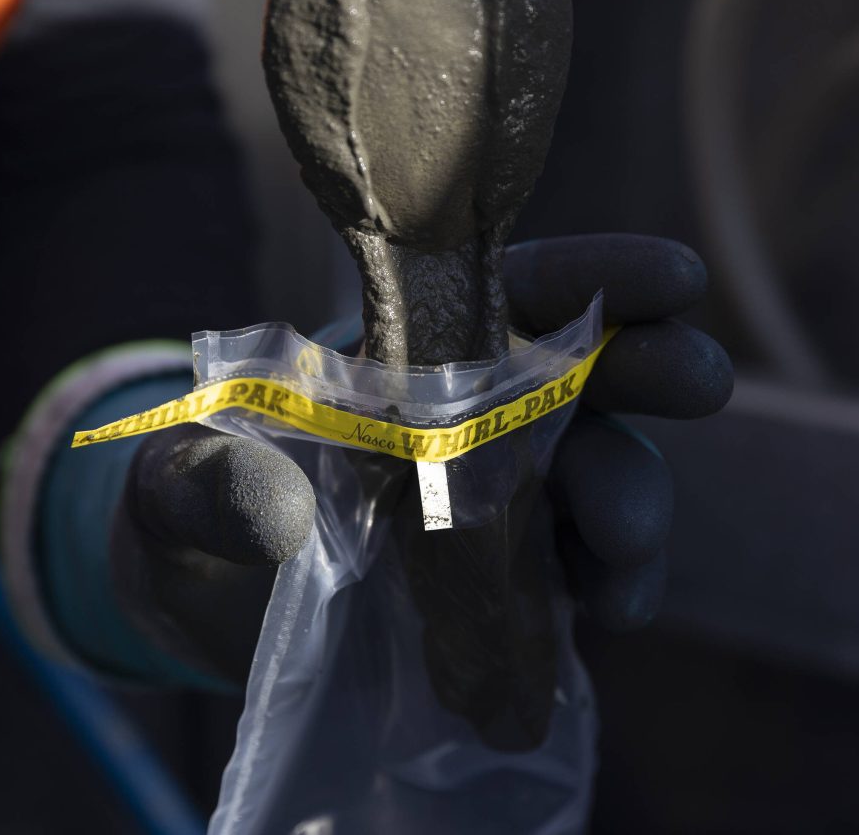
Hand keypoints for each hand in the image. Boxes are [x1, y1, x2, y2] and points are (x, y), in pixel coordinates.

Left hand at [112, 233, 729, 683]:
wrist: (215, 593)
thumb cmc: (207, 503)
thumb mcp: (185, 483)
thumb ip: (205, 480)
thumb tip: (258, 497)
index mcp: (415, 352)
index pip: (516, 293)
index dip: (596, 276)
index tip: (673, 277)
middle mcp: (476, 410)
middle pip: (586, 374)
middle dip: (649, 371)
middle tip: (700, 385)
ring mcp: (506, 492)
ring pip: (603, 473)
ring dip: (633, 500)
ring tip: (624, 548)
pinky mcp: (513, 575)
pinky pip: (585, 567)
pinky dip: (612, 581)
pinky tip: (610, 609)